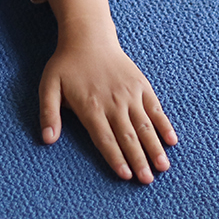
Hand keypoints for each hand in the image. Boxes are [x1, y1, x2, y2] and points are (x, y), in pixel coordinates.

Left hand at [37, 0, 176, 183]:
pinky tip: (172, 141)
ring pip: (144, 125)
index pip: (105, 139)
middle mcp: (113, 103)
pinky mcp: (141, 85)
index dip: (116, 158)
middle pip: (128, 136)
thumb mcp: (48, 86)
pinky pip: (155, 108)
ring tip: (163, 167)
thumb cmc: (66, 64)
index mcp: (91, 107)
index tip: (125, 175)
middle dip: (139, 160)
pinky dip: (164, 125)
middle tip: (147, 181)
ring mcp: (130, 94)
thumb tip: (47, 139)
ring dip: (154, 147)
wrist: (88, 36)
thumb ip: (48, 113)